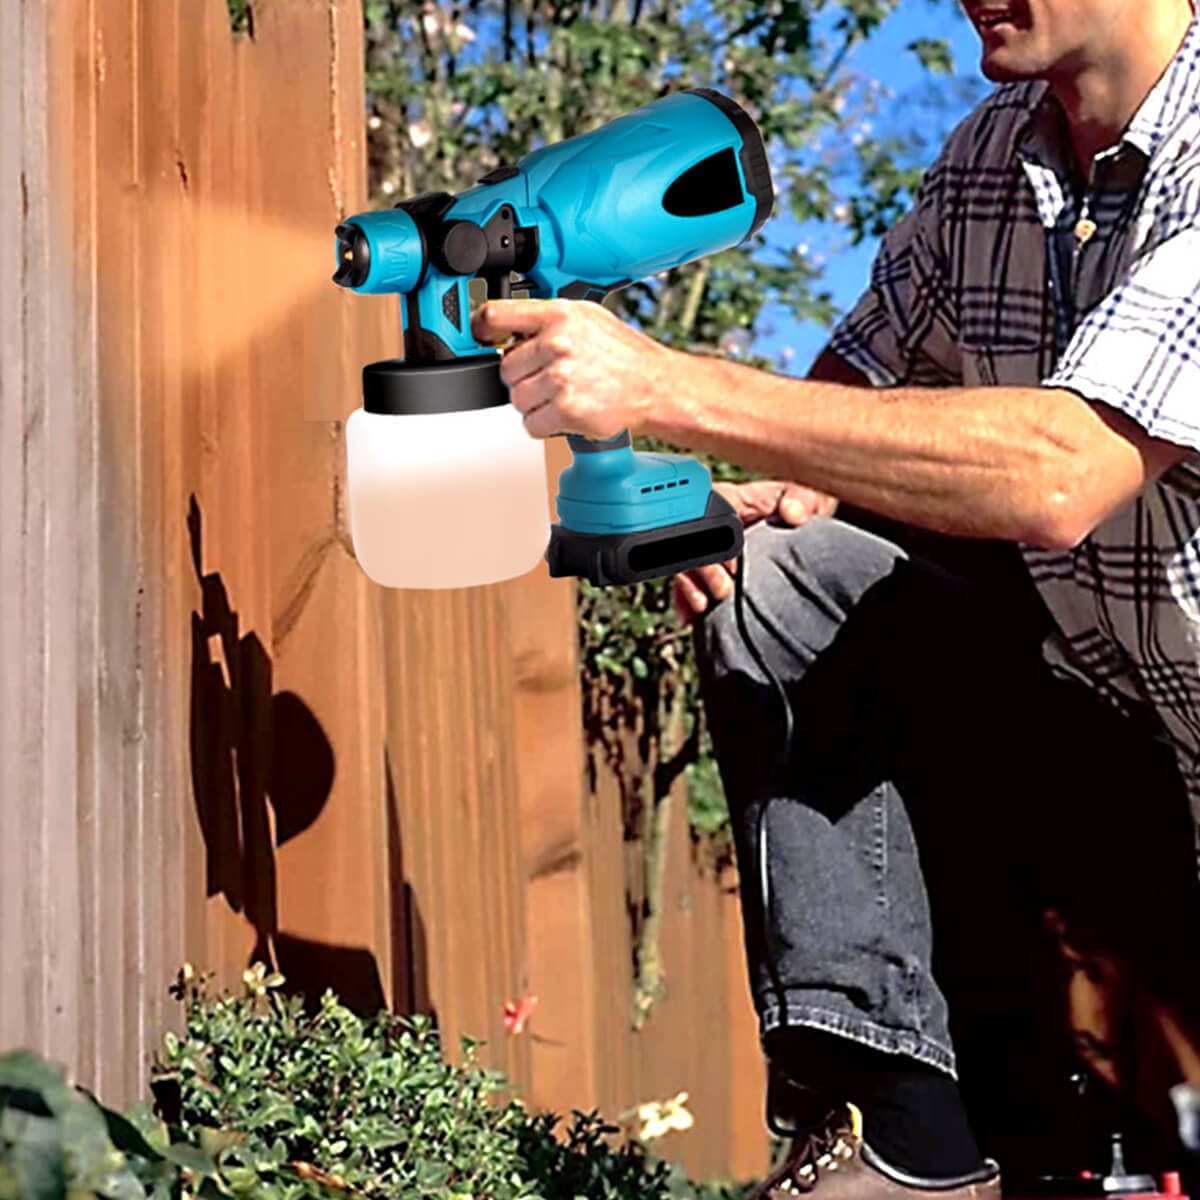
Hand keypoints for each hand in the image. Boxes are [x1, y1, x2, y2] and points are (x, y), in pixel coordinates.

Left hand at [469, 298, 673, 438]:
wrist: (654, 386)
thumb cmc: (622, 355)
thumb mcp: (586, 318)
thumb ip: (546, 319)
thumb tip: (507, 327)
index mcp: (558, 315)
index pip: (495, 316)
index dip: (482, 330)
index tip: (483, 338)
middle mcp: (557, 344)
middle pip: (505, 368)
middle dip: (522, 377)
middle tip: (548, 378)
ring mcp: (561, 378)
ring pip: (516, 399)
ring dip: (533, 403)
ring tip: (561, 395)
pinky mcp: (565, 410)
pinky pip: (531, 424)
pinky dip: (543, 425)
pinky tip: (564, 413)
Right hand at [673, 480, 836, 620]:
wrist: (809, 533)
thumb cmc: (804, 508)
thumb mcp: (809, 498)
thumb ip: (802, 501)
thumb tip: (792, 512)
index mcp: (731, 500)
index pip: (708, 512)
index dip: (714, 536)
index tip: (734, 562)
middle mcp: (713, 523)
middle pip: (690, 542)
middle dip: (701, 568)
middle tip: (723, 590)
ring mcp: (709, 548)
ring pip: (684, 565)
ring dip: (689, 586)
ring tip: (704, 606)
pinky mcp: (708, 571)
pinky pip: (688, 584)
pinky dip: (686, 600)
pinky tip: (691, 617)